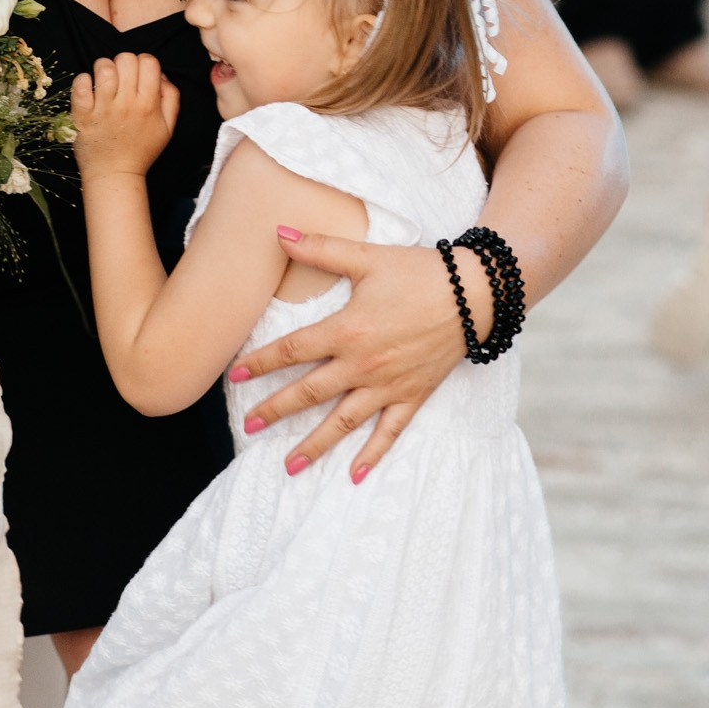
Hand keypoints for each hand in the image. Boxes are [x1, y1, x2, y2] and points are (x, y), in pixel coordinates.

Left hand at [70, 52, 178, 178]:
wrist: (115, 174)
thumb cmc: (141, 150)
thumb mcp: (167, 127)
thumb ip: (171, 98)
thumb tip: (161, 75)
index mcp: (149, 104)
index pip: (149, 62)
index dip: (144, 62)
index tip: (138, 73)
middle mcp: (127, 104)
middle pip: (126, 59)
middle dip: (124, 62)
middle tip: (121, 78)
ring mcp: (104, 109)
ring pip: (104, 67)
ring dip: (103, 68)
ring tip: (104, 81)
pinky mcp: (83, 115)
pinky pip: (80, 85)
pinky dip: (82, 81)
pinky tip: (88, 89)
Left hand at [226, 229, 481, 482]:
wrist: (474, 292)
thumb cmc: (419, 272)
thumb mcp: (367, 257)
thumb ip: (320, 249)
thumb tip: (278, 231)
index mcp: (348, 330)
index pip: (292, 351)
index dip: (260, 363)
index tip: (234, 376)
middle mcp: (363, 364)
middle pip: (310, 393)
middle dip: (275, 410)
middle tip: (249, 426)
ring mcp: (388, 385)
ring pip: (343, 422)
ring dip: (314, 444)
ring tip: (288, 464)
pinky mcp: (413, 395)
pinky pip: (389, 431)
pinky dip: (373, 454)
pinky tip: (354, 475)